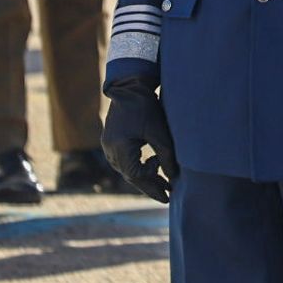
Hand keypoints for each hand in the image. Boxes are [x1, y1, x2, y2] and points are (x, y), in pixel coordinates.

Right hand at [101, 76, 178, 202]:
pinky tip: (154, 165)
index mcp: (120, 148)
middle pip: (131, 176)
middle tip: (168, 195)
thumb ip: (166, 155)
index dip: (153, 187)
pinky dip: (139, 166)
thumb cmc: (146, 107)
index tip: (169, 193)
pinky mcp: (112, 142)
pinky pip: (125, 160)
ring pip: (127, 169)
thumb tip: (174, 177)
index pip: (136, 176)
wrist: (129, 87)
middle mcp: (110, 150)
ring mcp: (108, 147)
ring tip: (165, 183)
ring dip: (145, 176)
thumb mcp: (159, 131)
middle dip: (150, 185)